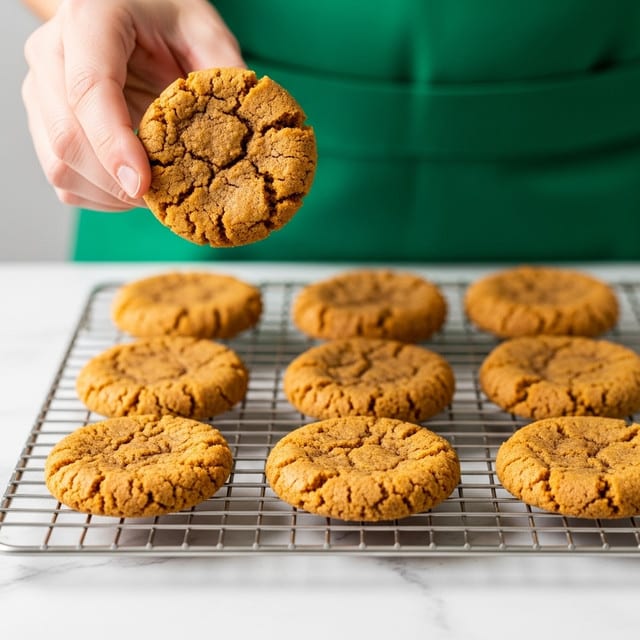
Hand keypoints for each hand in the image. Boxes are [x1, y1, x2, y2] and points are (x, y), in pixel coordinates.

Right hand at [22, 0, 244, 210]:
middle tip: (165, 199)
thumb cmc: (165, 16)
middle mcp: (52, 53)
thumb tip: (246, 138)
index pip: (89, 90)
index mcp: (90, 19)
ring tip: (155, 195)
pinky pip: (63, 178)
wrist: (125, 5)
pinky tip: (133, 187)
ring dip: (109, 196)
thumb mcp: (204, 30)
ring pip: (59, 166)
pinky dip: (99, 196)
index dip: (114, 145)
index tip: (144, 185)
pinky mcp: (43, 120)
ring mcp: (40, 88)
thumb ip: (223, 75)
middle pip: (67, 139)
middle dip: (117, 184)